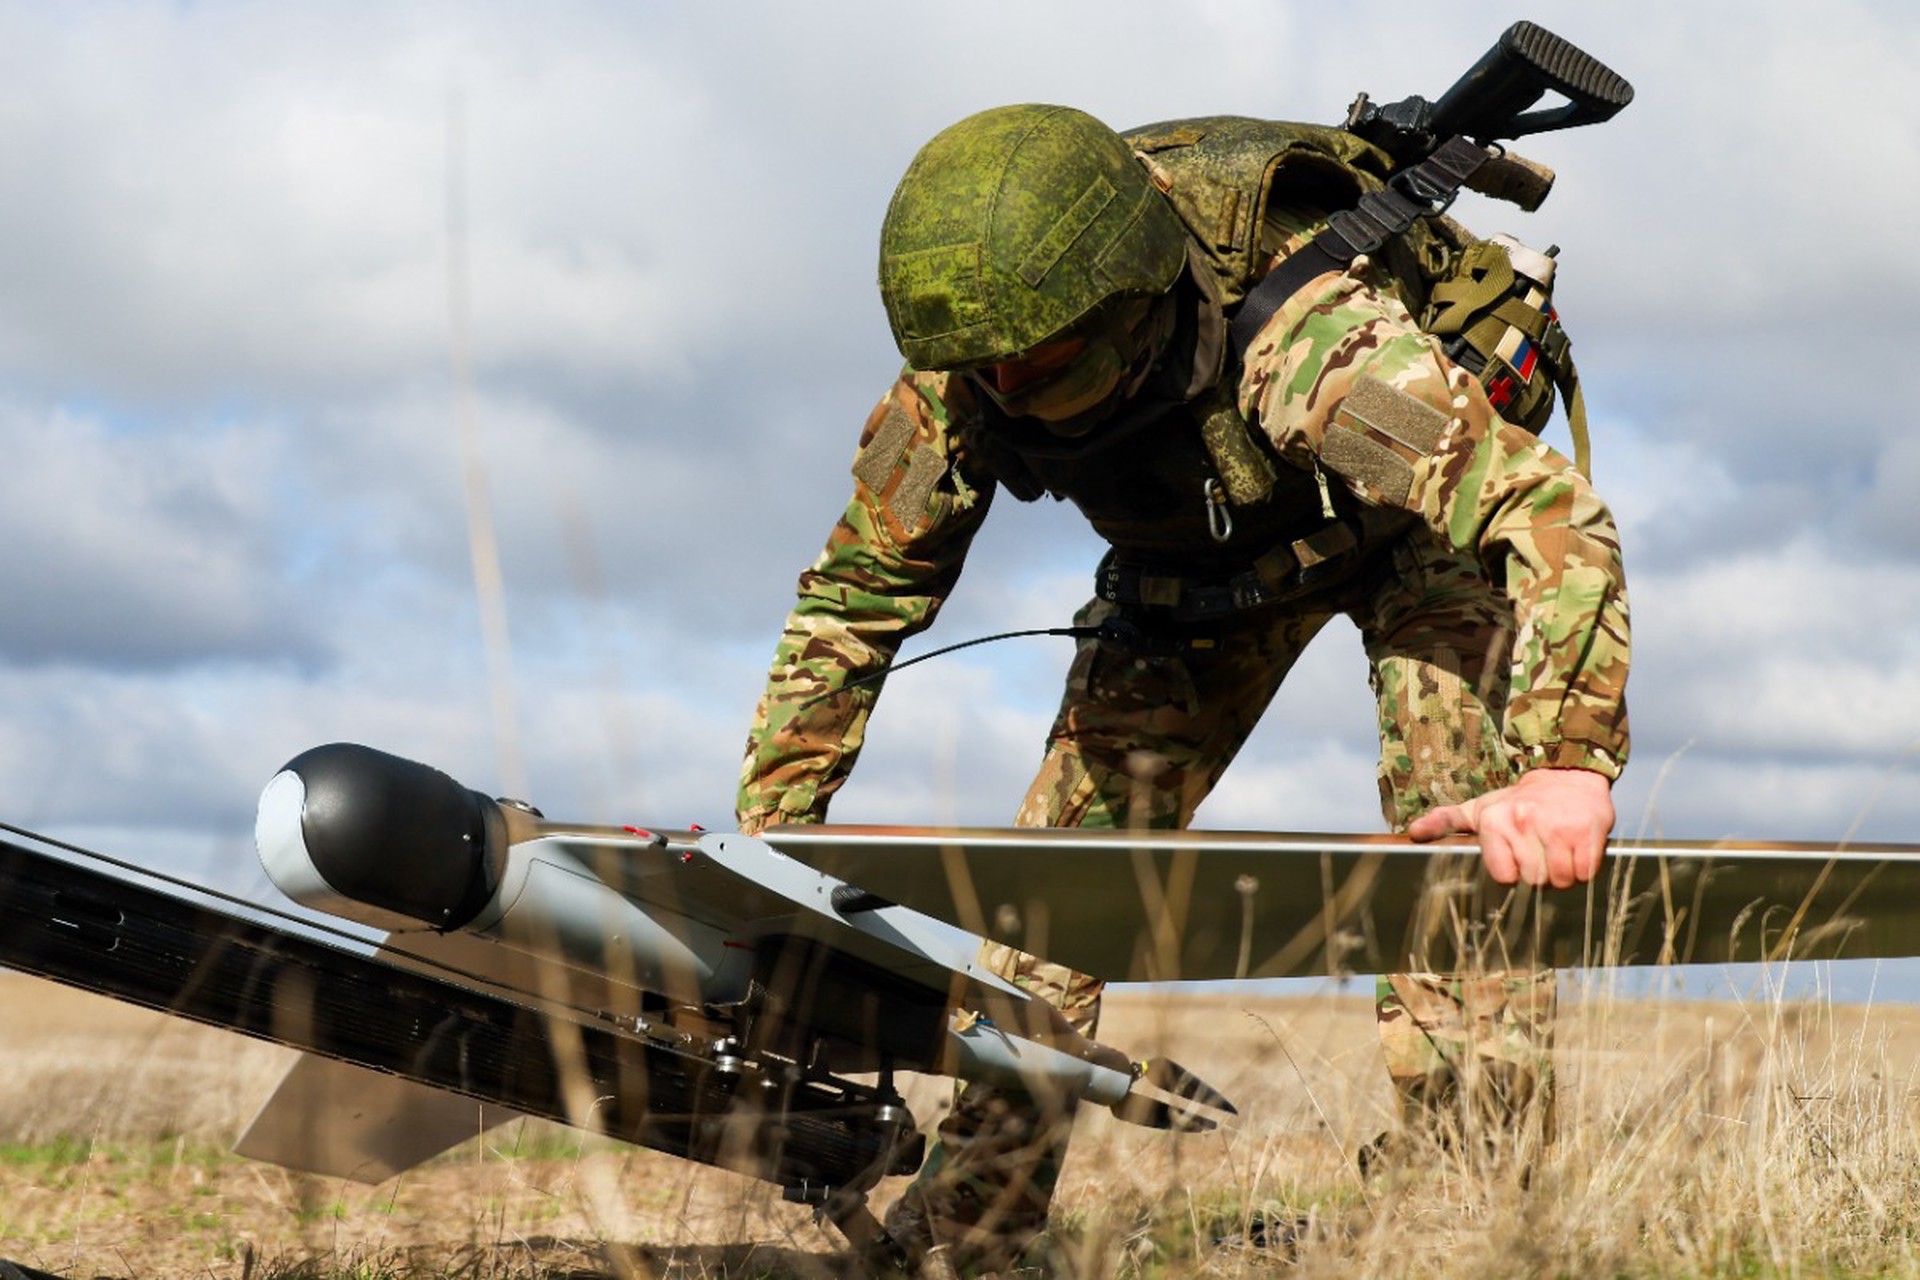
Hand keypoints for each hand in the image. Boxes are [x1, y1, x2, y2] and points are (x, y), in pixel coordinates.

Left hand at [1406, 767, 1613, 887]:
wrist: (1568, 775)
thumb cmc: (1520, 800)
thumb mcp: (1480, 808)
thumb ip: (1446, 822)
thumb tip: (1413, 833)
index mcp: (1494, 821)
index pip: (1504, 876)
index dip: (1513, 872)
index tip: (1517, 857)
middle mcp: (1524, 822)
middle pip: (1534, 880)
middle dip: (1540, 873)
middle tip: (1541, 850)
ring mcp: (1557, 827)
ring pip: (1561, 879)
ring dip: (1563, 872)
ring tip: (1557, 849)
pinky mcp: (1587, 832)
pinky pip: (1585, 872)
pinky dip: (1584, 867)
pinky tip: (1575, 848)